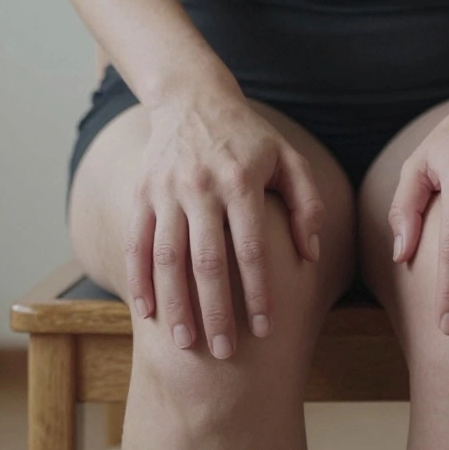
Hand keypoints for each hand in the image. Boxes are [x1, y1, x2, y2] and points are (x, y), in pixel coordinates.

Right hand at [125, 89, 323, 358]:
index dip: (259, 291)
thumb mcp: (288, 159)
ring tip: (184, 343)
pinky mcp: (142, 194)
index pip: (252, 248)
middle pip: (207, 261)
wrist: (192, 97)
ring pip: (167, 257)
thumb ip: (306, 204)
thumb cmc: (249, 137)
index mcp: (240, 181)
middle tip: (224, 352)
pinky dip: (138, 279)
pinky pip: (136, 243)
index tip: (266, 328)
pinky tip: (146, 313)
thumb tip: (312, 253)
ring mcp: (166, 191)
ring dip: (175, 304)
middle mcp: (200, 188)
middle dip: (215, 310)